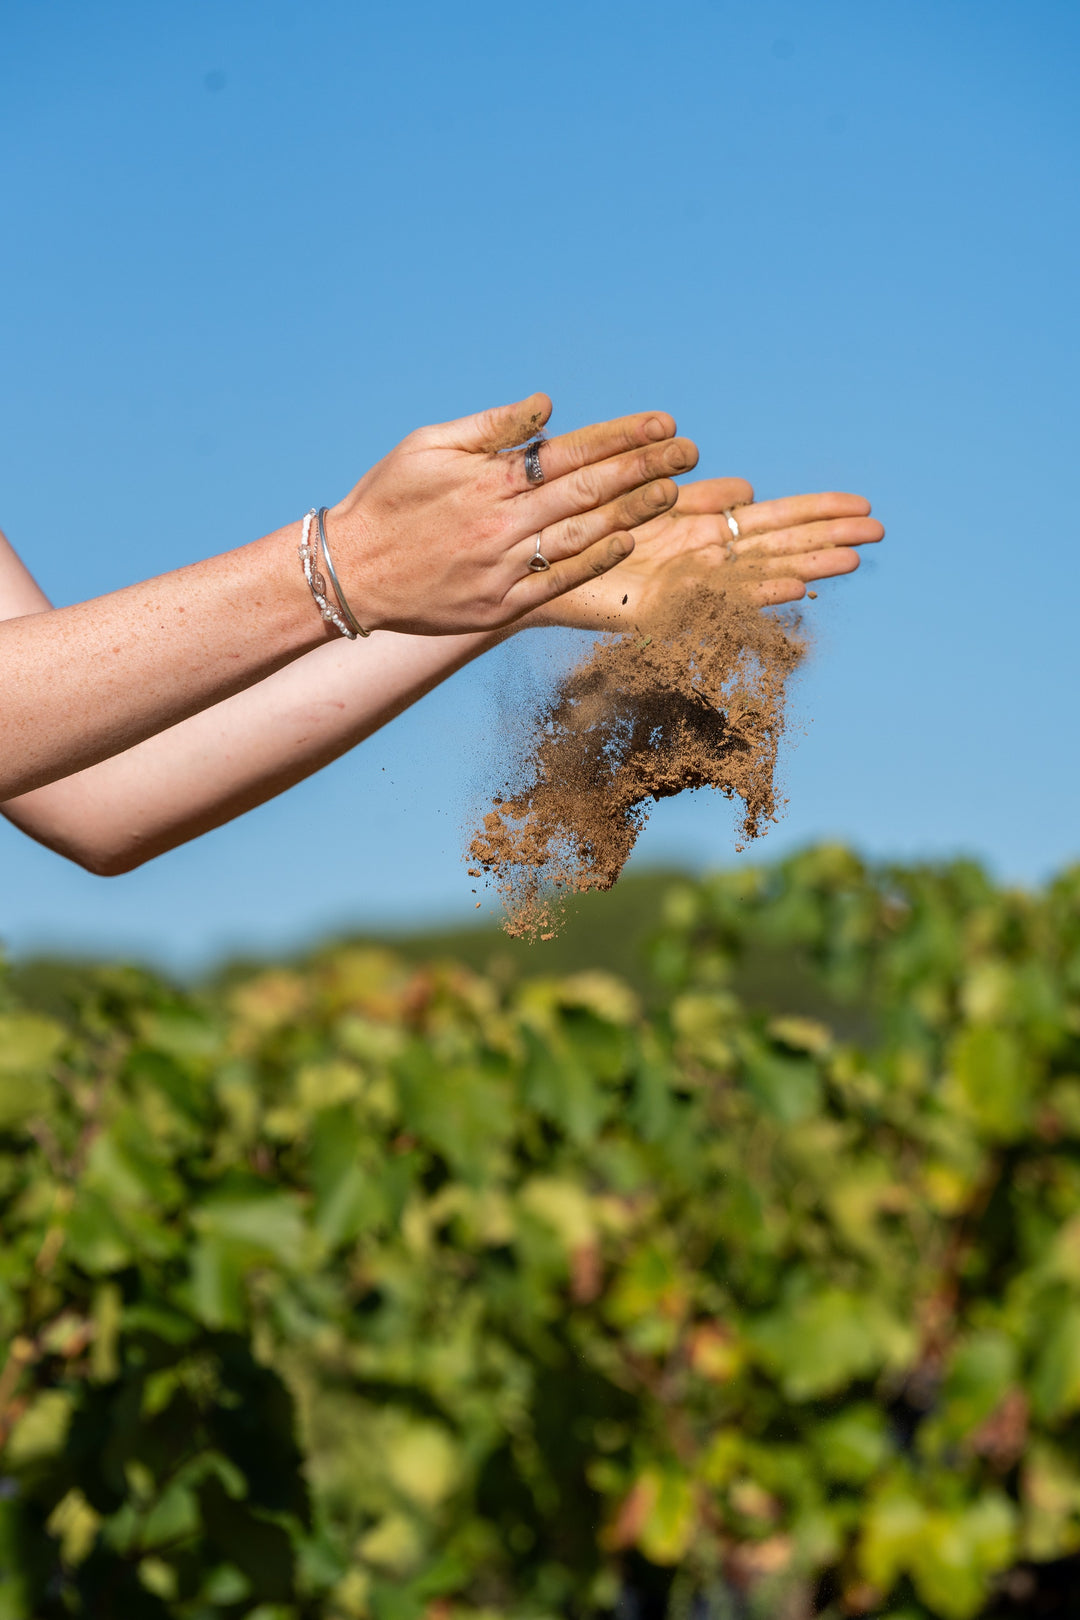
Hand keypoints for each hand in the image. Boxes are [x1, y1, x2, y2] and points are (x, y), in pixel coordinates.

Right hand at [324, 394, 697, 634]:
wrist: (350, 573)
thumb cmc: (387, 501)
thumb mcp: (428, 445)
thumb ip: (492, 427)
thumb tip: (547, 405)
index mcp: (487, 478)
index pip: (572, 451)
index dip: (624, 436)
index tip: (665, 424)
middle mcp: (501, 522)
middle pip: (590, 489)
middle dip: (646, 467)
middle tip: (689, 452)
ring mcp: (503, 568)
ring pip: (583, 535)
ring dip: (633, 512)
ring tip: (673, 492)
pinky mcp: (499, 607)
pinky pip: (559, 582)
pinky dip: (595, 562)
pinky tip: (627, 542)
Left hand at [527, 477, 883, 629]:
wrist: (528, 567)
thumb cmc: (578, 534)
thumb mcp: (637, 498)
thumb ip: (690, 492)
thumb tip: (745, 487)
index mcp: (698, 530)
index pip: (773, 518)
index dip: (817, 513)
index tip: (863, 506)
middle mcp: (700, 559)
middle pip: (778, 543)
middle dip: (829, 536)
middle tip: (882, 529)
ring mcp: (685, 584)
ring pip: (758, 572)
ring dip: (806, 566)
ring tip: (853, 559)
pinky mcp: (660, 610)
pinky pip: (714, 601)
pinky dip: (755, 594)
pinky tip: (794, 587)